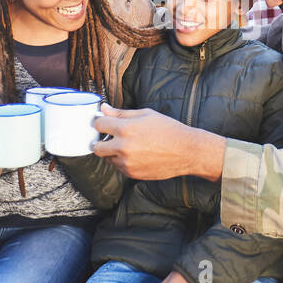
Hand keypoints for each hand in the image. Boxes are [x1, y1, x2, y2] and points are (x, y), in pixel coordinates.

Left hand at [91, 103, 224, 180]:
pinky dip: (123, 161)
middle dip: (101, 140)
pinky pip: (118, 167)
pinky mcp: (132, 174)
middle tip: (110, 137)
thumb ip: (122, 113)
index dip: (101, 121)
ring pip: (107, 158)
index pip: (98, 124)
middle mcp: (123, 147)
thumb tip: (104, 108)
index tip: (104, 122)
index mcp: (126, 129)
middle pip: (96, 146)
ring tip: (130, 145)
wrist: (186, 151)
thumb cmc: (168, 129)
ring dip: (113, 152)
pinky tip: (138, 154)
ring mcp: (127, 163)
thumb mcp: (146, 115)